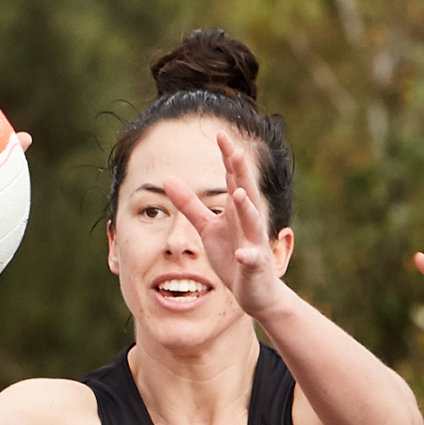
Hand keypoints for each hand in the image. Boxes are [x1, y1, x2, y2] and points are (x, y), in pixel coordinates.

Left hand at [161, 129, 289, 318]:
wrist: (256, 291)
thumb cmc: (233, 256)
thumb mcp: (208, 227)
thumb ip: (190, 204)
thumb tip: (167, 178)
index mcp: (236, 210)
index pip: (233, 178)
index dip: (228, 157)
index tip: (220, 134)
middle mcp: (249, 222)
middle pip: (246, 191)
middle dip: (241, 172)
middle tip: (236, 151)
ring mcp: (254, 243)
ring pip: (252, 221)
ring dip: (246, 208)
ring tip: (237, 194)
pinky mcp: (254, 266)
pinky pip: (251, 259)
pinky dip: (247, 256)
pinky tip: (242, 253)